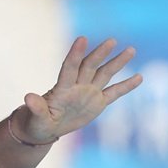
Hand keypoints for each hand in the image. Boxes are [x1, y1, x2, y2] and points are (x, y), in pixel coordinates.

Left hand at [17, 36, 142, 143]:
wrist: (46, 128)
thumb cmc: (36, 123)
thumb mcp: (35, 118)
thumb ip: (36, 107)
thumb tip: (28, 97)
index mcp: (62, 88)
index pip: (69, 67)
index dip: (75, 54)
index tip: (82, 39)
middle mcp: (77, 85)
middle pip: (90, 66)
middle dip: (100, 54)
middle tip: (111, 40)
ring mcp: (89, 92)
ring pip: (105, 74)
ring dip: (117, 63)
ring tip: (131, 50)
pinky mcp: (97, 103)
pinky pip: (114, 93)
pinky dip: (126, 86)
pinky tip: (140, 77)